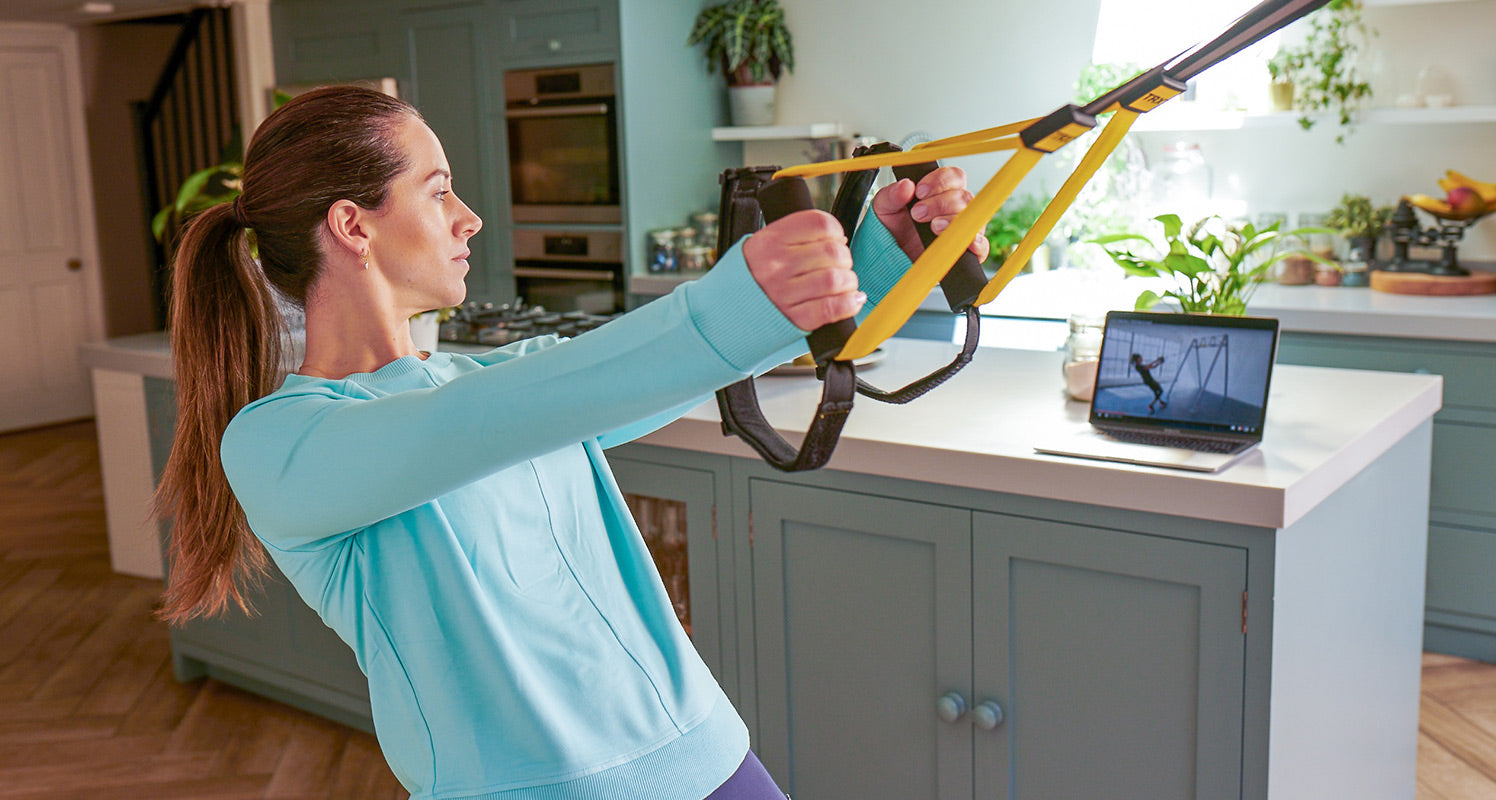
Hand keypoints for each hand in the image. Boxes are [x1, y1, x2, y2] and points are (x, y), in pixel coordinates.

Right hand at [743, 209, 863, 330]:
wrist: (725, 314)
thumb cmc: (750, 279)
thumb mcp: (762, 246)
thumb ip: (794, 237)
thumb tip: (837, 239)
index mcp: (769, 241)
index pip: (819, 223)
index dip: (836, 231)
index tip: (836, 240)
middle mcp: (776, 266)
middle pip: (832, 252)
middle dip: (844, 258)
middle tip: (840, 265)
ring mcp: (784, 294)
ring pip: (835, 279)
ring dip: (848, 281)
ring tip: (844, 284)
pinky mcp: (795, 319)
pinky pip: (833, 308)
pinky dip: (850, 303)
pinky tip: (852, 299)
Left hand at [871, 166, 989, 263]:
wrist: (891, 257)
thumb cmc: (893, 228)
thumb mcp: (884, 207)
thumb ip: (892, 194)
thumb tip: (905, 185)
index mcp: (940, 191)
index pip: (954, 176)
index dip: (939, 181)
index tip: (919, 191)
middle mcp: (955, 207)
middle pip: (964, 196)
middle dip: (940, 203)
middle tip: (918, 213)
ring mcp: (963, 228)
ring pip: (972, 217)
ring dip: (952, 221)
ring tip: (933, 227)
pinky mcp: (966, 250)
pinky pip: (982, 245)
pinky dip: (976, 243)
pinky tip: (963, 242)